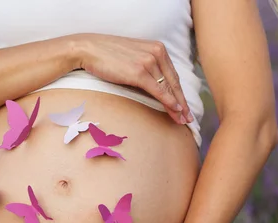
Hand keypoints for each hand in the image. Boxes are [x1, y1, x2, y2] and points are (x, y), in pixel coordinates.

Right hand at [68, 33, 194, 124]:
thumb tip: (153, 84)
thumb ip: (146, 65)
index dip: (180, 92)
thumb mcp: (133, 56)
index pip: (172, 74)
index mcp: (157, 48)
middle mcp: (157, 53)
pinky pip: (159, 90)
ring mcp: (149, 62)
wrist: (89, 49)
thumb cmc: (107, 54)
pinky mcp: (140, 72)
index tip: (184, 105)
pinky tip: (175, 110)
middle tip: (188, 117)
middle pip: (174, 82)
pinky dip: (169, 101)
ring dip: (177, 106)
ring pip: (168, 88)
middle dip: (183, 102)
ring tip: (182, 119)